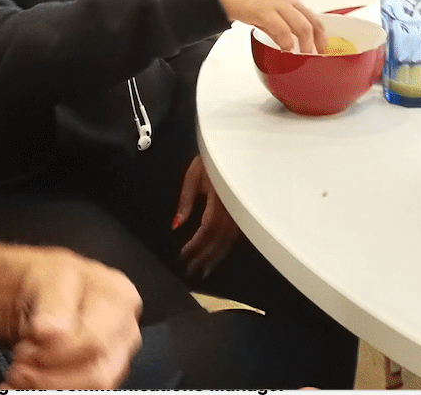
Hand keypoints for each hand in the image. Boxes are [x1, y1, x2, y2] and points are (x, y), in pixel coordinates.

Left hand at [2, 249, 141, 389]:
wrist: (34, 293)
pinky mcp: (100, 378)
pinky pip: (81, 392)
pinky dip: (45, 391)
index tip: (25, 350)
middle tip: (19, 365)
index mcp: (118, 298)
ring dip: (46, 388)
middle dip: (49, 377)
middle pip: (98, 374)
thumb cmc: (47, 282)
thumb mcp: (48, 277)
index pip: (95, 341)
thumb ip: (53, 304)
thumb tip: (50, 332)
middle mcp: (124, 331)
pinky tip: (24, 386)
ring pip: (89, 390)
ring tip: (19, 375)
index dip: (56, 353)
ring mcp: (116, 358)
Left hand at [172, 155, 240, 280]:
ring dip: (216, 257)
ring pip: (229, 241)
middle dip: (204, 257)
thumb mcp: (193, 175)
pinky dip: (226, 248)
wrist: (235, 149)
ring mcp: (241, 212)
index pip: (206, 229)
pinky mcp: (244, 212)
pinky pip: (235, 235)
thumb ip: (185, 200)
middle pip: (218, 239)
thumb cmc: (212, 159)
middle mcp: (232, 208)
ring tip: (204, 270)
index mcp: (218, 199)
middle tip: (191, 270)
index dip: (195, 245)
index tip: (183, 256)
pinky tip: (218, 255)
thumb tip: (176, 224)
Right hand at [210, 0, 326, 51]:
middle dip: (317, 40)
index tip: (321, 44)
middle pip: (310, 19)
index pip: (309, 12)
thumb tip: (285, 40)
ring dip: (305, 45)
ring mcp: (273, 2)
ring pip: (301, 25)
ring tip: (303, 56)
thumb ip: (274, 22)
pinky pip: (281, 29)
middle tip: (317, 54)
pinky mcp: (262, 10)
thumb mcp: (259, 7)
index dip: (319, 31)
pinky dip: (286, 42)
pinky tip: (286, 50)